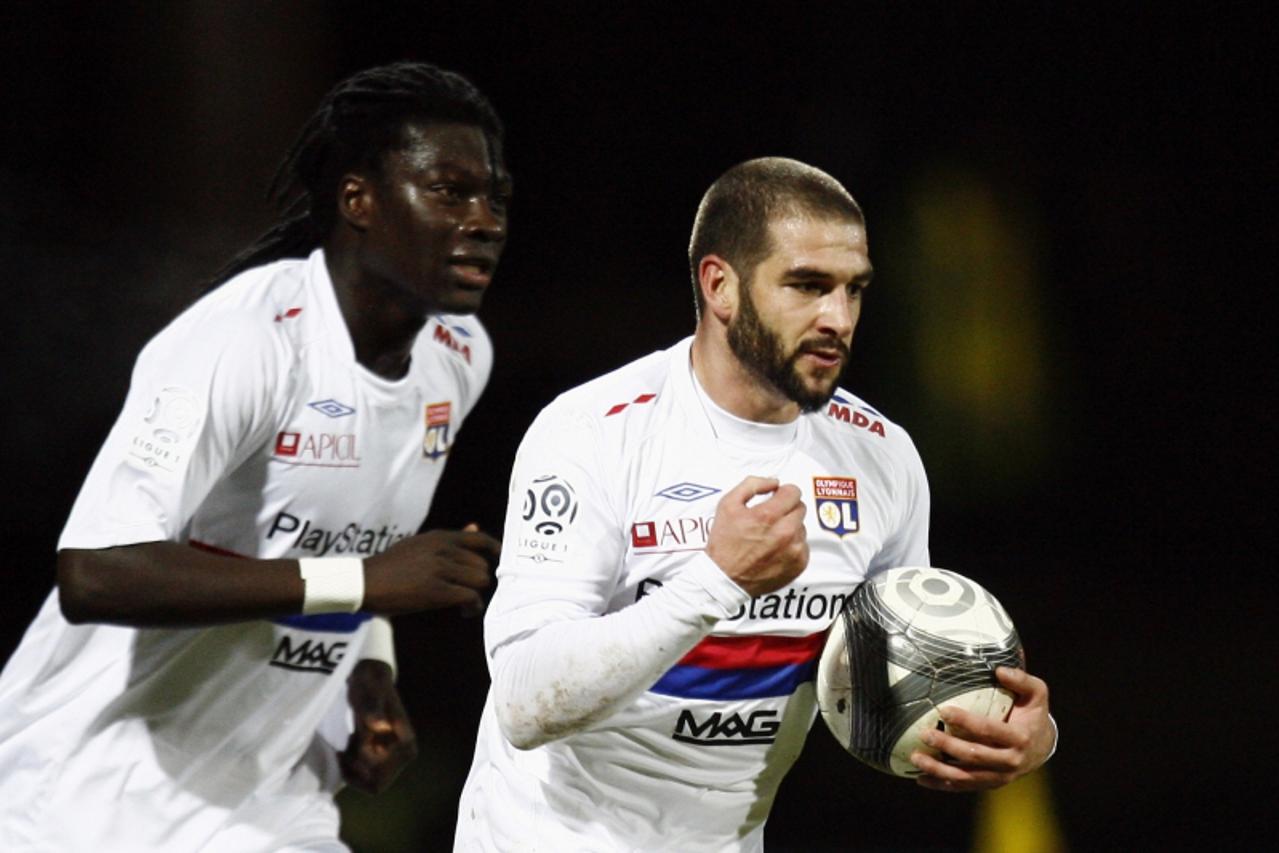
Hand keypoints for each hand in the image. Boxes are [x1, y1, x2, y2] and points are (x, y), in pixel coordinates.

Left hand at [340, 659, 417, 793]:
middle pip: (375, 784)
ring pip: (369, 782)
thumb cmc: (369, 686)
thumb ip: (373, 710)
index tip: (351, 744)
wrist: (371, 680)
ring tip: (346, 743)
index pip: (380, 777)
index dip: (361, 768)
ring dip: (352, 768)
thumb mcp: (368, 695)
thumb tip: (379, 726)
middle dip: (356, 771)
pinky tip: (347, 746)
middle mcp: (405, 755)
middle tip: (344, 748)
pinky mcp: (385, 756)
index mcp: (406, 744)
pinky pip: (366, 776)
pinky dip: (352, 766)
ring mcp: (395, 757)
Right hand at [363, 524, 498, 615]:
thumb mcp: (420, 544)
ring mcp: (440, 570)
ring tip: (467, 603)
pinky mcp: (436, 591)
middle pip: (482, 565)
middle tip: (470, 591)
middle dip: (480, 580)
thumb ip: (450, 539)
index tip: (498, 562)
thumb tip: (476, 527)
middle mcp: (443, 550)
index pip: (479, 539)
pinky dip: (472, 607)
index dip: (495, 551)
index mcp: (439, 537)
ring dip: (478, 594)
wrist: (364, 582)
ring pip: (480, 580)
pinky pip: (470, 597)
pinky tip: (465, 612)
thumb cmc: (391, 565)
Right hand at [705, 476, 808, 596]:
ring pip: (802, 527)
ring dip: (789, 528)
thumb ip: (752, 485)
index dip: (783, 493)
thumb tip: (774, 482)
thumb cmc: (724, 543)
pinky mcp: (798, 565)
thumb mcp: (728, 504)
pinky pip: (803, 546)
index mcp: (768, 516)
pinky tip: (775, 550)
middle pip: (800, 508)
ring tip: (770, 537)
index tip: (776, 498)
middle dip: (786, 509)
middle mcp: (785, 532)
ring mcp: (794, 550)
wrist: (724, 579)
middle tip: (770, 519)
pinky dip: (792, 546)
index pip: (794, 492)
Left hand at [910, 666, 1054, 791]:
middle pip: (974, 755)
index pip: (989, 730)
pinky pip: (964, 786)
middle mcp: (1011, 761)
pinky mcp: (990, 784)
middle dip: (947, 746)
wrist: (1042, 747)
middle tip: (924, 734)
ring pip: (966, 777)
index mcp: (1020, 738)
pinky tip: (921, 779)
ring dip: (939, 770)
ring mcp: (1000, 776)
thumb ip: (1022, 680)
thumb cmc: (1033, 713)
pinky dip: (942, 784)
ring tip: (915, 758)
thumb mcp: (1037, 693)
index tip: (944, 711)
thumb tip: (999, 670)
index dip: (966, 722)